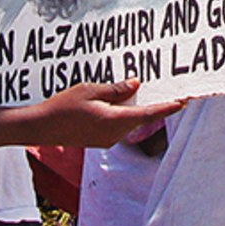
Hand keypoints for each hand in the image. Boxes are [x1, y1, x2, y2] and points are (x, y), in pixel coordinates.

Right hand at [27, 80, 181, 148]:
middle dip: (152, 105)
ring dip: (135, 108)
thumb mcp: (90, 90)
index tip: (183, 102)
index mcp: (115, 121)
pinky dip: (122, 114)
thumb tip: (135, 84)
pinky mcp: (99, 140)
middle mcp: (114, 134)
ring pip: (129, 121)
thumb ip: (116, 89)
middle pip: (140, 117)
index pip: (148, 114)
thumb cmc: (63, 107)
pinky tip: (119, 102)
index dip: (167, 108)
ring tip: (139, 91)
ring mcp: (107, 140)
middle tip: (167, 91)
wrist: (41, 128)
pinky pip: (118, 125)